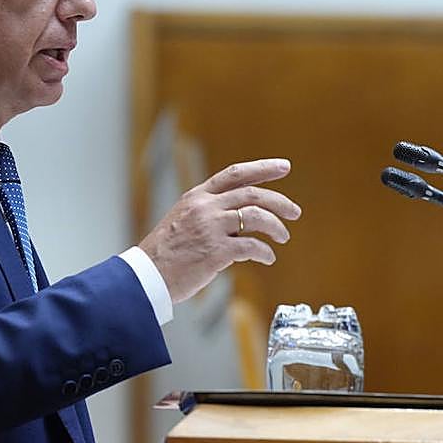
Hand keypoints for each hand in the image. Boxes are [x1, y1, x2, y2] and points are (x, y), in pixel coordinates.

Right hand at [139, 158, 299, 303]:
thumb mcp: (182, 220)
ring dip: (276, 227)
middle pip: (253, 194)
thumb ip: (207, 212)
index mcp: (196, 197)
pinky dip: (265, 252)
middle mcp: (205, 207)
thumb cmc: (164, 253)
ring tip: (283, 237)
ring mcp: (211, 228)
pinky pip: (252, 246)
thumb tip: (238, 217)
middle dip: (280, 202)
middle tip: (295, 212)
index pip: (235, 174)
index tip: (284, 166)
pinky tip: (268, 258)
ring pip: (257, 217)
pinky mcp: (216, 251)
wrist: (146, 276)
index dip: (262, 168)